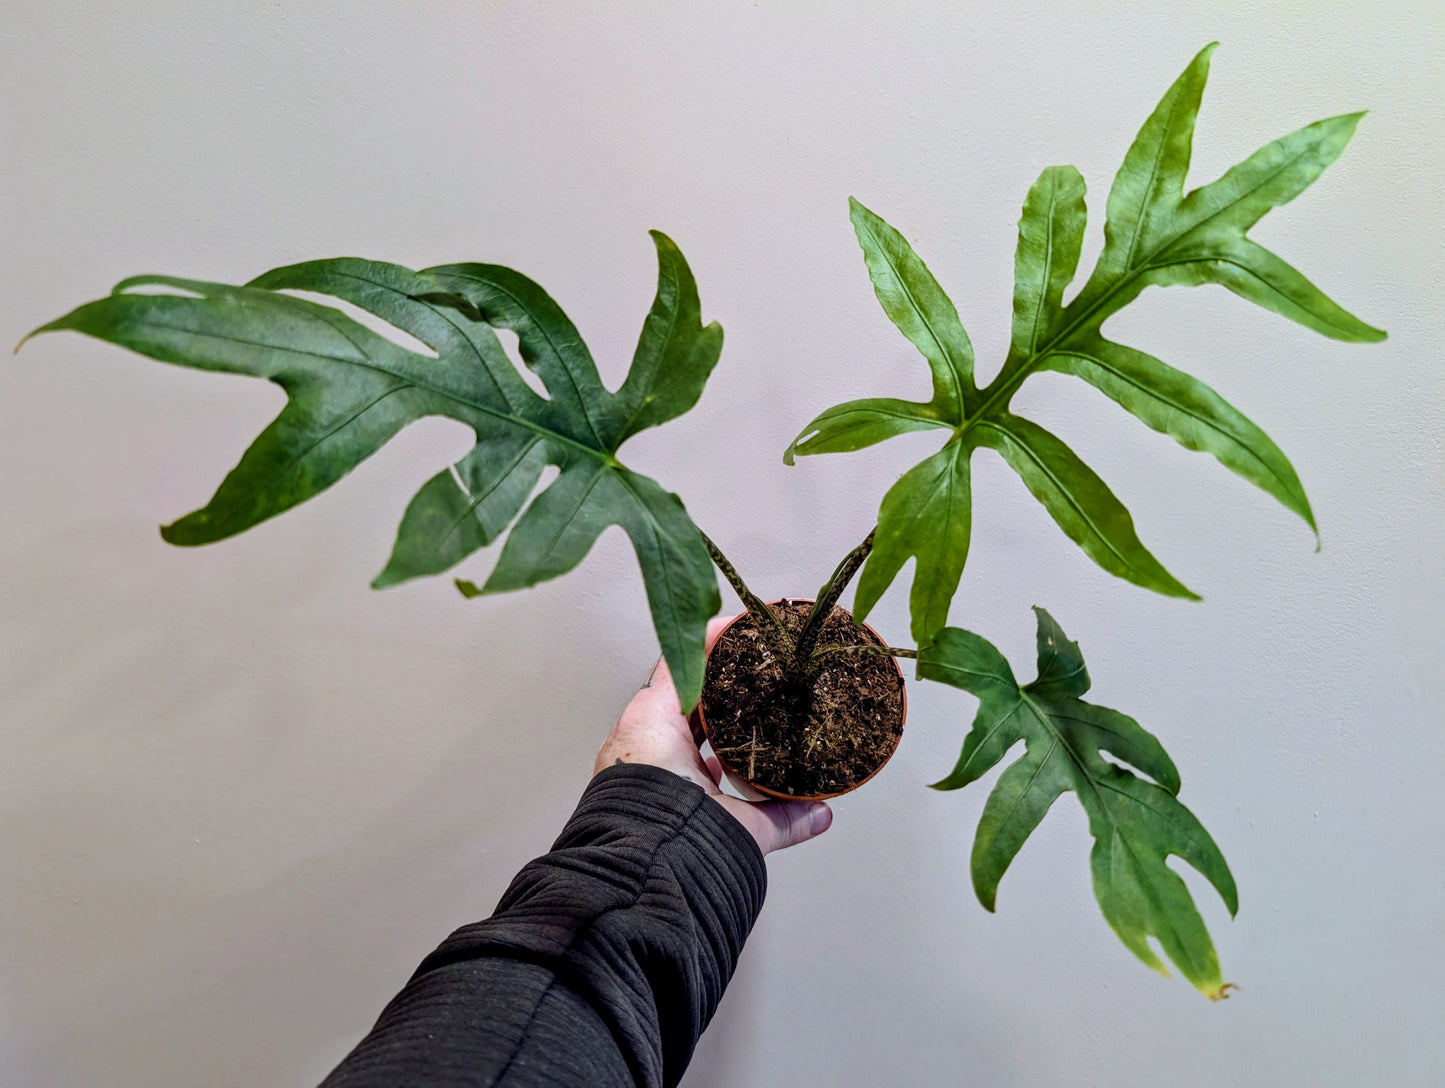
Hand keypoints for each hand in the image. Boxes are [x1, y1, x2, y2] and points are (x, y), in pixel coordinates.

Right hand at [595, 616, 832, 855]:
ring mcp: (655, 724)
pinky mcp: (651, 704)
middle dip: (730, 685)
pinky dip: (707, 641)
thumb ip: (784, 819)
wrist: (655, 843)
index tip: (760, 707)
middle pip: (702, 704)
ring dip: (721, 658)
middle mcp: (664, 749)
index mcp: (682, 777)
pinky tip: (733, 625)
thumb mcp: (749, 827)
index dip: (735, 721)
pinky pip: (681, 662)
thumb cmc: (689, 843)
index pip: (711, 740)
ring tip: (752, 641)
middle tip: (761, 668)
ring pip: (693, 680)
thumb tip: (821, 815)